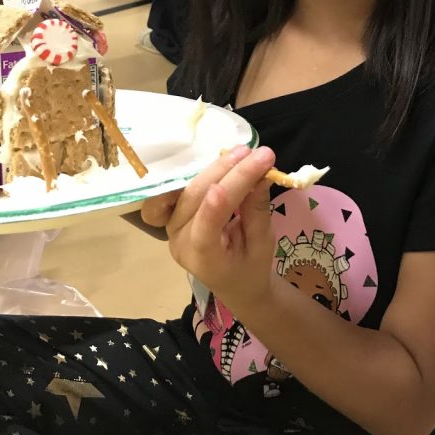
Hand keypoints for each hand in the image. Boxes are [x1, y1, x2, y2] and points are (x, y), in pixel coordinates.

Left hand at [159, 145, 276, 319]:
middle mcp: (180, 241)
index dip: (216, 205)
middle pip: (196, 200)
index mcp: (203, 260)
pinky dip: (204, 171)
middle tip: (255, 153)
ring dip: (216, 167)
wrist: (235, 282)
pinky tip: (224, 159)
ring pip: (189, 188)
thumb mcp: (262, 245)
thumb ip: (257, 211)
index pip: (207, 228)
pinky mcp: (174, 212)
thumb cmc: (250, 268)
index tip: (231, 184)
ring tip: (243, 152)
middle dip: (226, 173)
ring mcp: (172, 225)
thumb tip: (262, 175)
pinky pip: (184, 186)